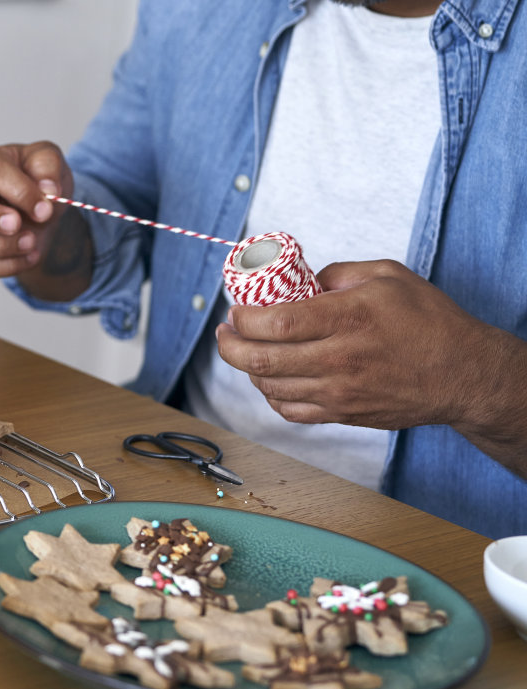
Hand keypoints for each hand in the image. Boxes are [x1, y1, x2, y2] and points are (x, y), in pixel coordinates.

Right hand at [0, 142, 89, 298]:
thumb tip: (47, 190)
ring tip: (31, 243)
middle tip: (18, 225)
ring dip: (1, 247)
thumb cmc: (32, 179)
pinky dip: (5, 266)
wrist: (35, 209)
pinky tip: (27, 257)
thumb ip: (48, 165)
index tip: (45, 209)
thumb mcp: (47, 160)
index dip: (20, 192)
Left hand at [217, 260, 523, 443]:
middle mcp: (338, 359)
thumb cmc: (427, 320)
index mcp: (346, 319)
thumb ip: (336, 273)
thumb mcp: (386, 276)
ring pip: (270, 387)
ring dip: (248, 369)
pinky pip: (290, 412)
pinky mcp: (343, 414)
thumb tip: (298, 282)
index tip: (237, 310)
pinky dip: (271, 396)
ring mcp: (339, 393)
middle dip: (230, 345)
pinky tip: (271, 379)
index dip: (243, 318)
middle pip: (260, 360)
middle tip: (226, 332)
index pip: (273, 323)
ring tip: (245, 351)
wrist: (463, 373)